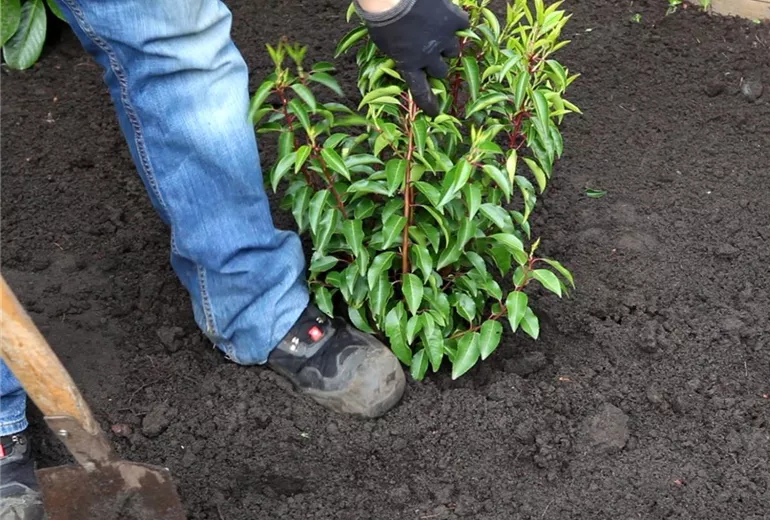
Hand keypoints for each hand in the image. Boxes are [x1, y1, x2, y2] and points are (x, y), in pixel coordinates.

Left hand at [355, 0, 469, 116]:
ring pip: (452, 50)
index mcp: (408, 63)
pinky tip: (447, 15)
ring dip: (446, 44)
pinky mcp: (454, 20)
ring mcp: (443, 38)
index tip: (435, 113)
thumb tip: (405, 57)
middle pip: (441, 71)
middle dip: (437, 64)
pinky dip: (456, 22)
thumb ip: (397, 53)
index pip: (420, 90)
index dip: (428, 103)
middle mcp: (428, 56)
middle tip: (433, 53)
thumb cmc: (381, 15)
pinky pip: (461, 26)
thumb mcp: (383, 42)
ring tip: (437, 31)